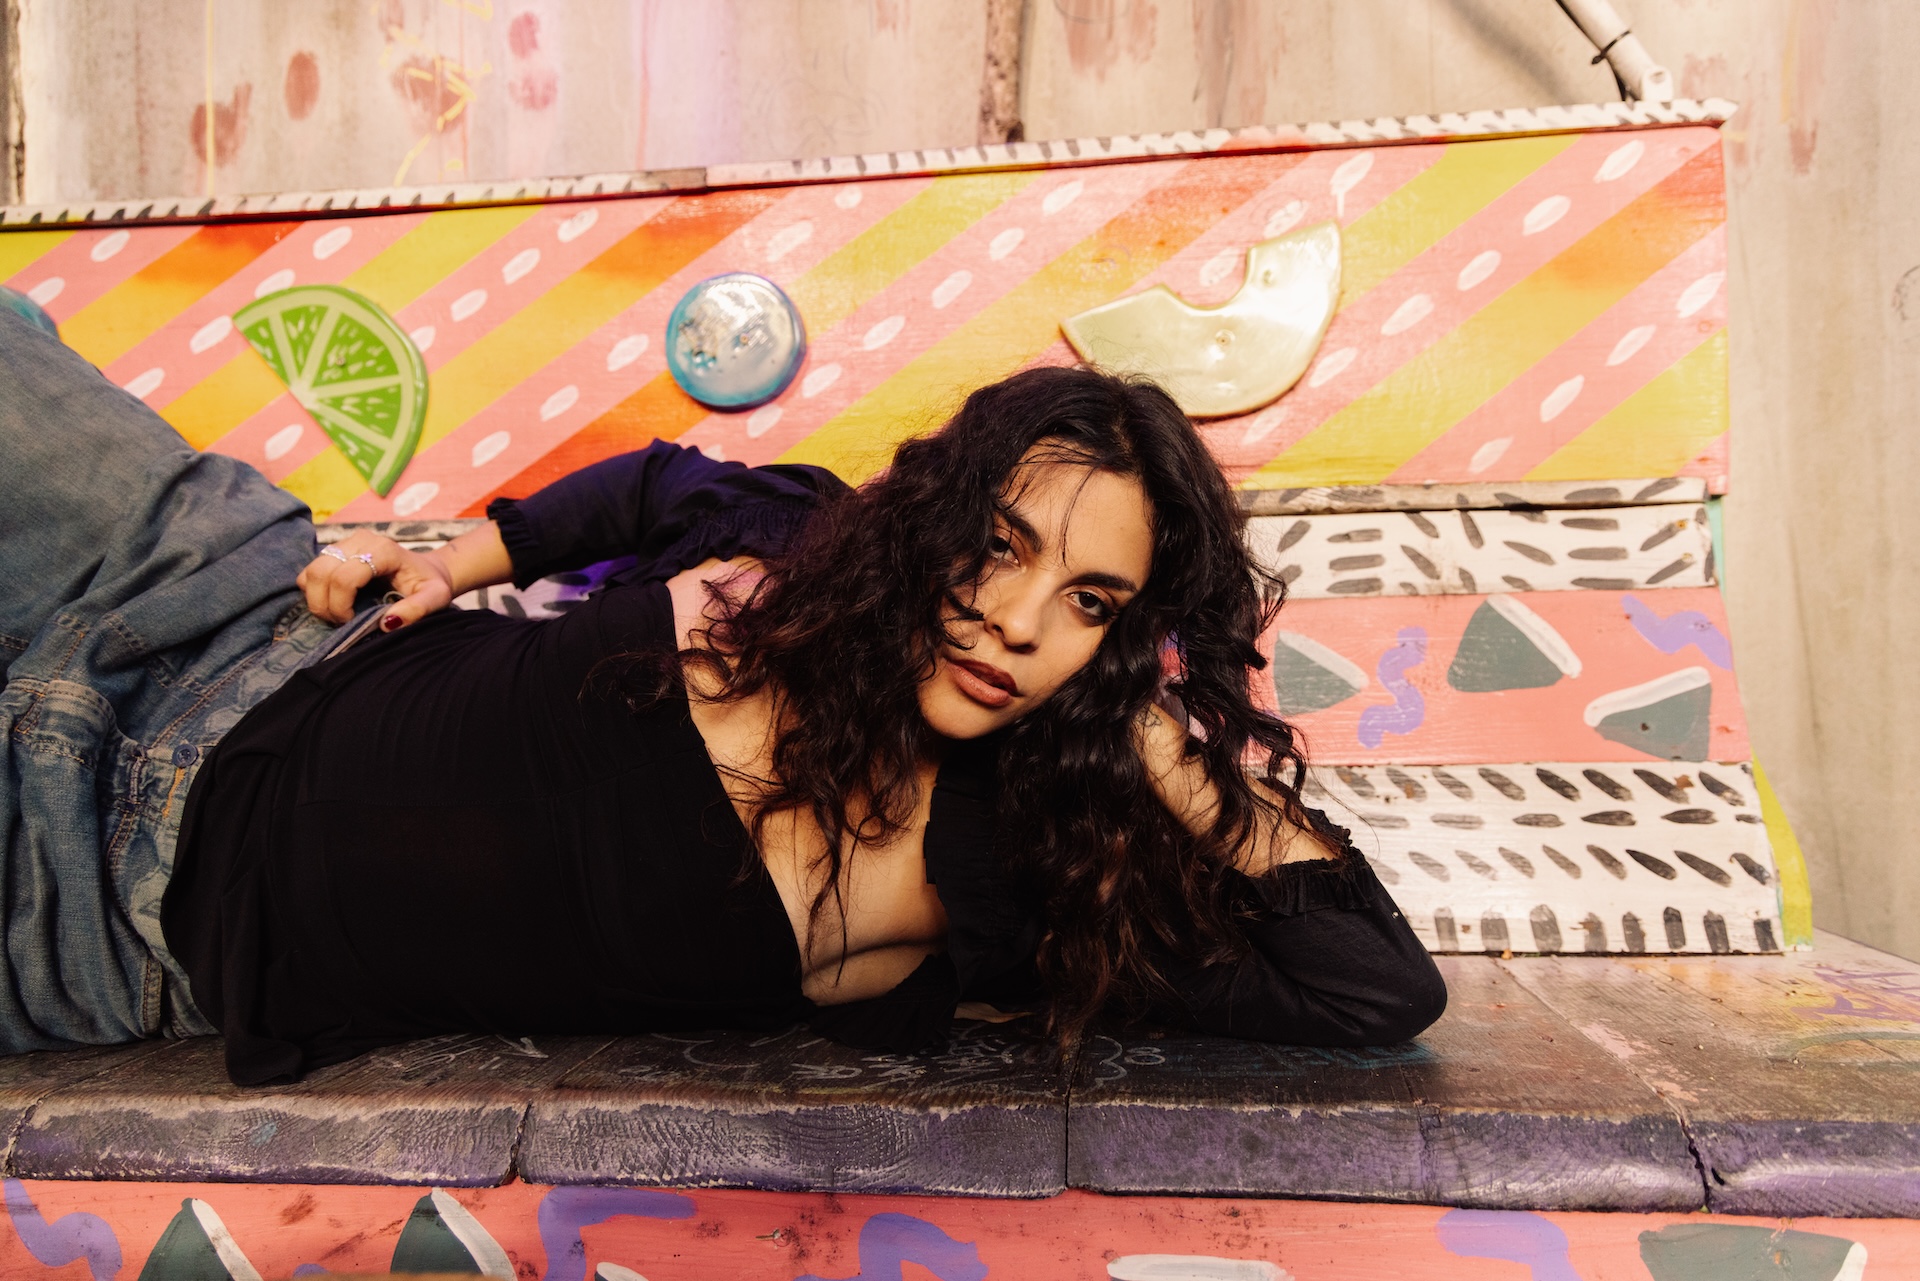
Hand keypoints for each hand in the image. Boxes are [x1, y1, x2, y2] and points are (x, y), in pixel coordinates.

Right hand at [297, 531, 454, 628]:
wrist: (424, 570)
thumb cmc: (428, 584)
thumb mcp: (436, 597)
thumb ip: (418, 609)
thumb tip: (386, 623)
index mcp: (383, 550)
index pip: (344, 578)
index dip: (341, 606)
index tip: (352, 621)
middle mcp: (360, 541)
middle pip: (321, 573)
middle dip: (325, 605)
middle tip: (343, 622)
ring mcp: (344, 543)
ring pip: (311, 572)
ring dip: (317, 600)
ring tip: (338, 614)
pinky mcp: (333, 551)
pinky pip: (308, 573)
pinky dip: (314, 592)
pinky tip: (334, 602)